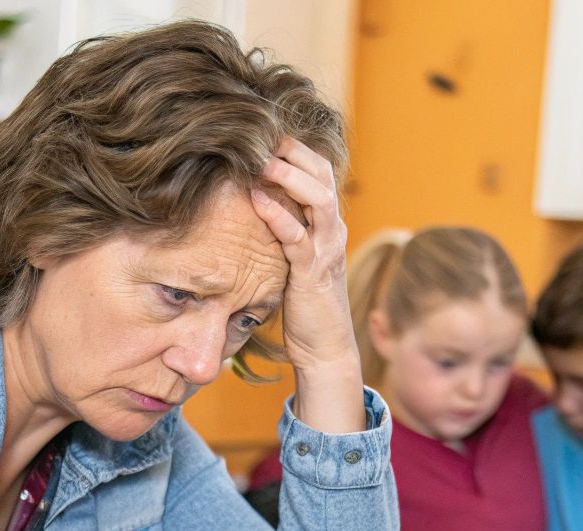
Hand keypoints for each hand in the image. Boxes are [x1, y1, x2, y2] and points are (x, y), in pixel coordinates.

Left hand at [252, 138, 352, 371]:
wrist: (325, 346)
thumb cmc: (304, 301)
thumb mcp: (293, 256)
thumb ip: (283, 228)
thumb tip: (250, 199)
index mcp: (327, 222)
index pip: (319, 170)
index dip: (295, 148)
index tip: (265, 132)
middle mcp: (332, 229)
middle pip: (322, 173)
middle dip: (294, 150)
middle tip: (262, 134)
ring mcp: (326, 249)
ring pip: (317, 198)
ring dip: (289, 176)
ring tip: (262, 160)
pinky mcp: (313, 272)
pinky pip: (298, 237)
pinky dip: (278, 216)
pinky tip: (257, 200)